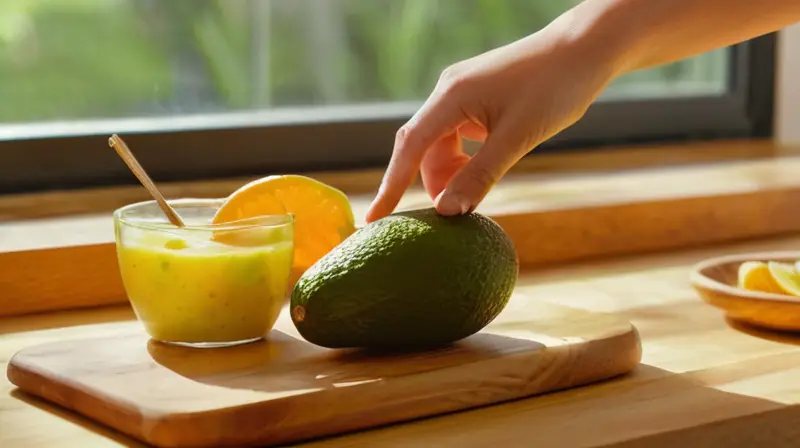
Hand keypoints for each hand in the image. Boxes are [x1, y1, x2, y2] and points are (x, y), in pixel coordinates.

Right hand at [365, 12, 622, 221]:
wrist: (585, 48)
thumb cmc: (555, 88)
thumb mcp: (517, 139)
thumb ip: (479, 176)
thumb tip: (445, 212)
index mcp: (452, 96)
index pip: (409, 147)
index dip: (391, 185)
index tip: (374, 218)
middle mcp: (448, 91)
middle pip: (421, 147)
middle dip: (429, 182)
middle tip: (444, 217)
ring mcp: (461, 93)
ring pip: (440, 144)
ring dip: (451, 172)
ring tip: (473, 194)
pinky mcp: (476, 98)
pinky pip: (456, 135)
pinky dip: (463, 159)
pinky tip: (482, 171)